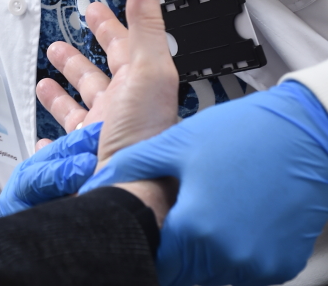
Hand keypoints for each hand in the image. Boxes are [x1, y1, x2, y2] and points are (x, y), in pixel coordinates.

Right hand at [0, 0, 178, 218]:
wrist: (125, 194)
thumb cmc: (142, 136)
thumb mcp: (149, 70)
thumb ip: (146, 24)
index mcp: (138, 89)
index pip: (122, 49)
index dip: (108, 25)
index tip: (93, 7)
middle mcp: (119, 113)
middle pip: (95, 78)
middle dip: (76, 59)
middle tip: (60, 43)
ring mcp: (97, 138)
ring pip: (75, 110)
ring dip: (60, 94)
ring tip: (44, 81)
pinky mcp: (77, 161)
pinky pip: (60, 148)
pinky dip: (51, 139)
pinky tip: (44, 136)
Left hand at [83, 80, 327, 285]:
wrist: (303, 134)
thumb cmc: (240, 134)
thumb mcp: (177, 144)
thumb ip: (136, 165)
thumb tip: (103, 179)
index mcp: (196, 229)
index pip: (160, 261)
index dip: (148, 247)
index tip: (144, 235)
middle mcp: (229, 257)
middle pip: (187, 272)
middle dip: (173, 254)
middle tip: (169, 226)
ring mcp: (259, 264)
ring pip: (216, 275)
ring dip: (202, 258)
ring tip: (197, 222)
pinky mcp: (281, 263)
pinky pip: (245, 271)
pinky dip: (232, 257)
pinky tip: (227, 225)